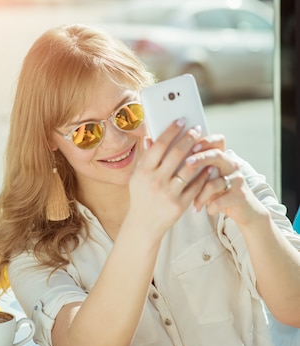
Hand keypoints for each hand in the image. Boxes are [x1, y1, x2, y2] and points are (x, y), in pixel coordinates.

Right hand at [128, 119, 210, 235]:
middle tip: (197, 129)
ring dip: (199, 154)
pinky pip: (196, 186)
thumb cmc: (141, 197)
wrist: (144, 225)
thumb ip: (145, 158)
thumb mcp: (137, 177)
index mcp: (143, 172)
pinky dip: (203, 174)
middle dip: (189, 138)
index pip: (159, 145)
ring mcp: (168, 194)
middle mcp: (155, 181)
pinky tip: (208, 165)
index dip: (171, 130)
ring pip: (189, 169)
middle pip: (176, 154)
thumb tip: (150, 138)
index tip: (181, 120)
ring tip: (205, 145)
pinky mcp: (180, 204)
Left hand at [185, 144, 265, 225]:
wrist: (244, 210)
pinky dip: (210, 206)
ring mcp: (237, 180)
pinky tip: (204, 210)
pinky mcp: (240, 195)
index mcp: (223, 159)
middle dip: (201, 158)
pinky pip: (220, 200)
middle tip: (188, 162)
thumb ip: (199, 169)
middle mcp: (232, 166)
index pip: (218, 141)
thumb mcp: (210, 178)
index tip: (192, 145)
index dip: (206, 141)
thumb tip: (172, 161)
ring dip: (201, 195)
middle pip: (217, 155)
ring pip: (215, 182)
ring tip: (193, 204)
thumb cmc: (221, 193)